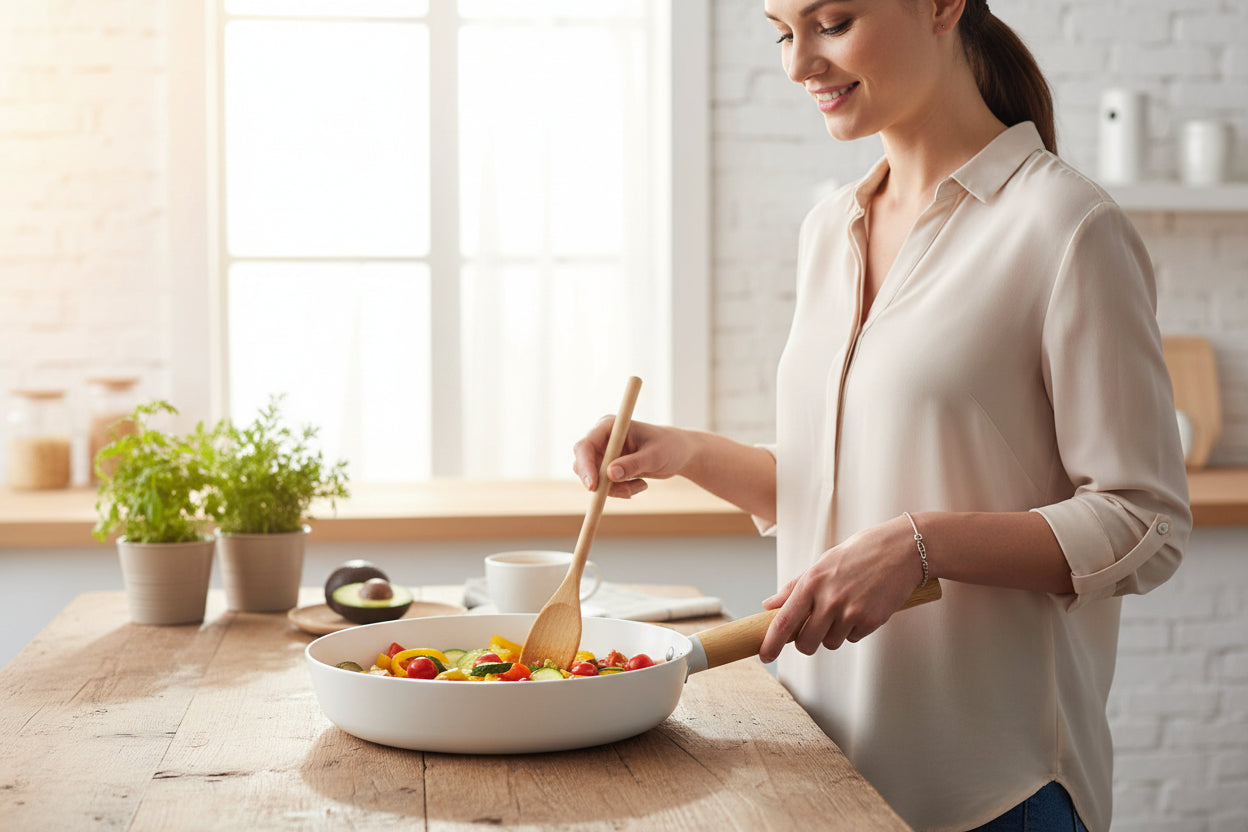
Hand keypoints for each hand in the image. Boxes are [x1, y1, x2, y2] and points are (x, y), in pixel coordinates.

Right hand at [571, 418, 692, 498]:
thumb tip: (609, 474)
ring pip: (593, 479)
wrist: (678, 453)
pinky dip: (620, 490)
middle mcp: (602, 438)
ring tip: (641, 486)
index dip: (585, 466)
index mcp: (609, 426)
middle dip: (601, 482)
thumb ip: (633, 464)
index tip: (594, 486)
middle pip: (582, 463)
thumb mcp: (655, 456)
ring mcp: (604, 453)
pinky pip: (604, 486)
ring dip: (615, 489)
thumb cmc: (670, 447)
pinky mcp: (608, 467)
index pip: (585, 445)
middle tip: (627, 493)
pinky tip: (641, 484)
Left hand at [758, 516, 924, 662]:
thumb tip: (769, 605)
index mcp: (812, 581)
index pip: (784, 621)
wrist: (901, 550)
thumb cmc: (860, 553)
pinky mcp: (871, 621)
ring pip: (830, 643)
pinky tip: (862, 607)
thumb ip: (795, 587)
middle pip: (806, 643)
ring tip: (845, 608)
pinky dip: (854, 629)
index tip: (765, 656)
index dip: (771, 643)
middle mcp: (829, 599)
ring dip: (833, 634)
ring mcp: (851, 612)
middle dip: (806, 643)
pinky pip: (853, 638)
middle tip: (813, 630)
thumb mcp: (822, 563)